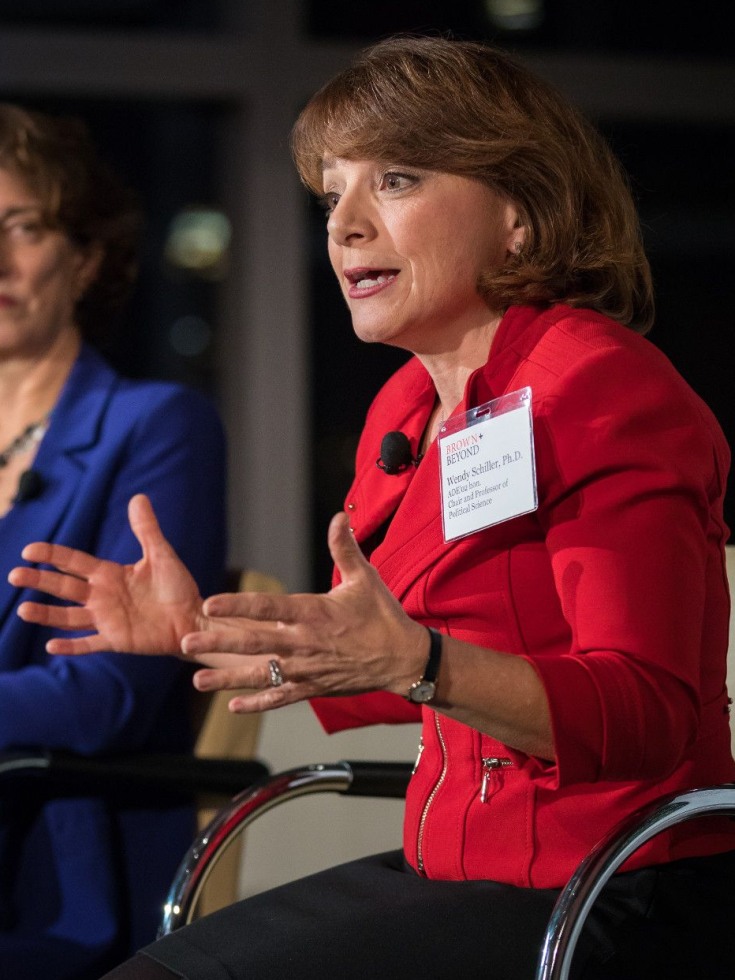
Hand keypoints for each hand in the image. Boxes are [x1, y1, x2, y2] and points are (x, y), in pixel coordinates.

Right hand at [8, 494, 203, 654]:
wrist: (194, 618)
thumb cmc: (178, 587)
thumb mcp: (161, 555)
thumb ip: (147, 529)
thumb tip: (138, 497)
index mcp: (110, 574)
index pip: (74, 562)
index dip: (52, 555)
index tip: (28, 550)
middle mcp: (103, 596)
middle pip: (64, 587)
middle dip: (40, 581)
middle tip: (14, 575)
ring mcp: (107, 620)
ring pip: (69, 617)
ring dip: (47, 614)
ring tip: (23, 610)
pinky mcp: (117, 640)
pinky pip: (90, 644)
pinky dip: (71, 646)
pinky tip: (51, 645)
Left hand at [181, 511, 428, 712]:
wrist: (403, 659)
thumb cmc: (383, 616)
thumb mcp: (365, 579)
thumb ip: (345, 549)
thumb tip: (337, 518)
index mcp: (314, 613)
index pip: (268, 607)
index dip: (238, 604)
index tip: (211, 603)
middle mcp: (305, 643)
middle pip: (254, 643)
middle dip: (219, 643)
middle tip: (188, 642)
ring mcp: (308, 669)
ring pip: (261, 675)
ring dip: (228, 679)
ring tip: (197, 682)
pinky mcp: (314, 688)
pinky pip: (281, 697)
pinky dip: (258, 703)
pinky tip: (234, 706)